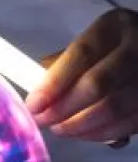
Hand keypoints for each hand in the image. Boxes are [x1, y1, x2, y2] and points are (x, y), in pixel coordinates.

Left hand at [25, 8, 137, 143]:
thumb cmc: (114, 45)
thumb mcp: (92, 40)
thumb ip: (65, 62)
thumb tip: (37, 88)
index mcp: (114, 27)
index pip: (81, 54)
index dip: (54, 82)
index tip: (34, 103)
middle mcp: (137, 48)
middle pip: (97, 85)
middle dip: (63, 108)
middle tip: (42, 120)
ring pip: (114, 109)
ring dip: (80, 126)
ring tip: (59, 129)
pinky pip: (129, 124)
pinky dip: (102, 134)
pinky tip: (83, 133)